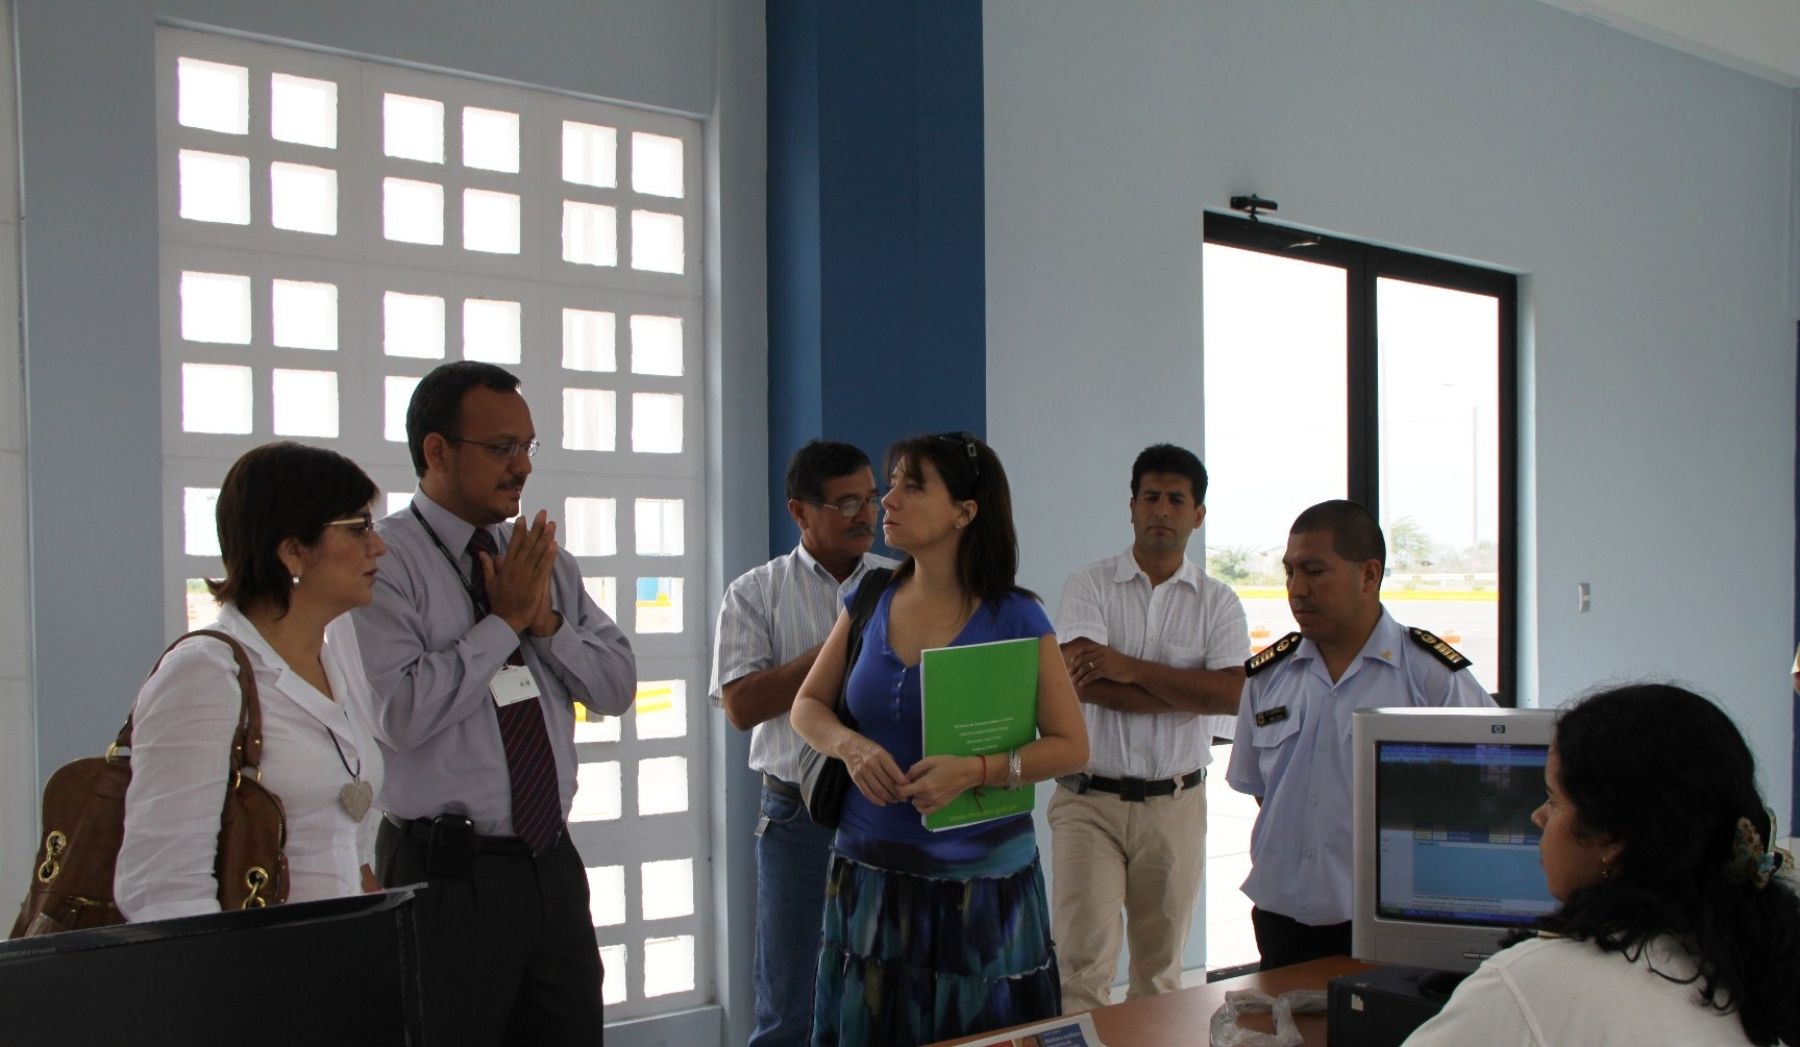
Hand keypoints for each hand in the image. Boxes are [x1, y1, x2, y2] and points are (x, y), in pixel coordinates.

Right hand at [479, 511, 557, 632]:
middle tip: (542, 513)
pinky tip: (554, 545)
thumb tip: (483, 552)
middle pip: (527, 544)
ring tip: (551, 524)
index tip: (523, 518)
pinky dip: (549, 556)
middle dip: (536, 528)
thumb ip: (487, 566)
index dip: (519, 530)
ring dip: (545, 538)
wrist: (506, 620)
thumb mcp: (489, 583)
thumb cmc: (499, 603)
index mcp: (506, 567)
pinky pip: (543, 567)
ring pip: (537, 553)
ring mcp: (526, 576)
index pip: (513, 544)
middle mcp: (516, 568)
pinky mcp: (535, 584)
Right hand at [841, 735, 907, 805]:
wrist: (849, 746)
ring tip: (895, 801)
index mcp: (880, 755)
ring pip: (878, 790)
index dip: (903, 783)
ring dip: (888, 798)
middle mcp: (871, 763)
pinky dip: (876, 800)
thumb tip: (902, 780)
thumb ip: (891, 764)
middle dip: (897, 793)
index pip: (894, 772)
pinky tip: (883, 803)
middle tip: (904, 798)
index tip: (909, 788)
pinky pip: (867, 792)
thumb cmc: (870, 749)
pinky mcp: (856, 778)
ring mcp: (862, 771)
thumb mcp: (883, 751)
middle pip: (887, 783)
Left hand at [900, 755, 980, 814]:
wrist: (967, 772)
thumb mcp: (930, 760)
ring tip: (922, 788)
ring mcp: (936, 803)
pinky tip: (924, 798)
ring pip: (916, 804)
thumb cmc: (949, 763)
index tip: (901, 782)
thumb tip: (905, 778)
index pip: (904, 791)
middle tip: (915, 781)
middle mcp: (929, 796)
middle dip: (909, 790)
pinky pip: (925, 811)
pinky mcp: (941, 806)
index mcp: (925, 784)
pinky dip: (922, 806)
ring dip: (916, 797)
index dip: (899, 787)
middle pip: (910, 797)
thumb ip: (915, 769)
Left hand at [1066, 640, 1134, 688]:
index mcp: (1101, 648)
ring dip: (1077, 675)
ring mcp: (1102, 662)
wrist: (1133, 669)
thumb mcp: (1110, 654)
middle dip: (1073, 667)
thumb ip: (1100, 653)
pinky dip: (1084, 680)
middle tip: (1069, 673)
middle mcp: (1100, 653)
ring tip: (1073, 680)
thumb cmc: (1121, 663)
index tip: (1071, 663)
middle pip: (1082, 659)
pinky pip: (1090, 675)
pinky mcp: (1105, 671)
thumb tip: (1090, 658)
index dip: (1076, 656)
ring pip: (1084, 668)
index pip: (1083, 650)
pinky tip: (1081, 684)